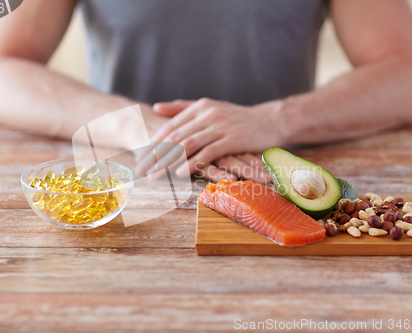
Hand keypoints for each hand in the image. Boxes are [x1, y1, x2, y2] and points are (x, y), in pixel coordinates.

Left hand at [137, 98, 281, 177]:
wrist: (271, 120)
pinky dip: (193, 163)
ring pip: (188, 145)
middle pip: (175, 137)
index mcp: (199, 106)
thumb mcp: (210, 108)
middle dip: (155, 155)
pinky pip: (208, 153)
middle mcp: (207, 113)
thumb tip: (156, 107)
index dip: (153, 143)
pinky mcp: (233, 138)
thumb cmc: (238, 118)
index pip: (170, 126)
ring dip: (169, 162)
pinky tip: (180, 174)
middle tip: (141, 170)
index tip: (140, 158)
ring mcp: (220, 125)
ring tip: (155, 175)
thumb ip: (182, 108)